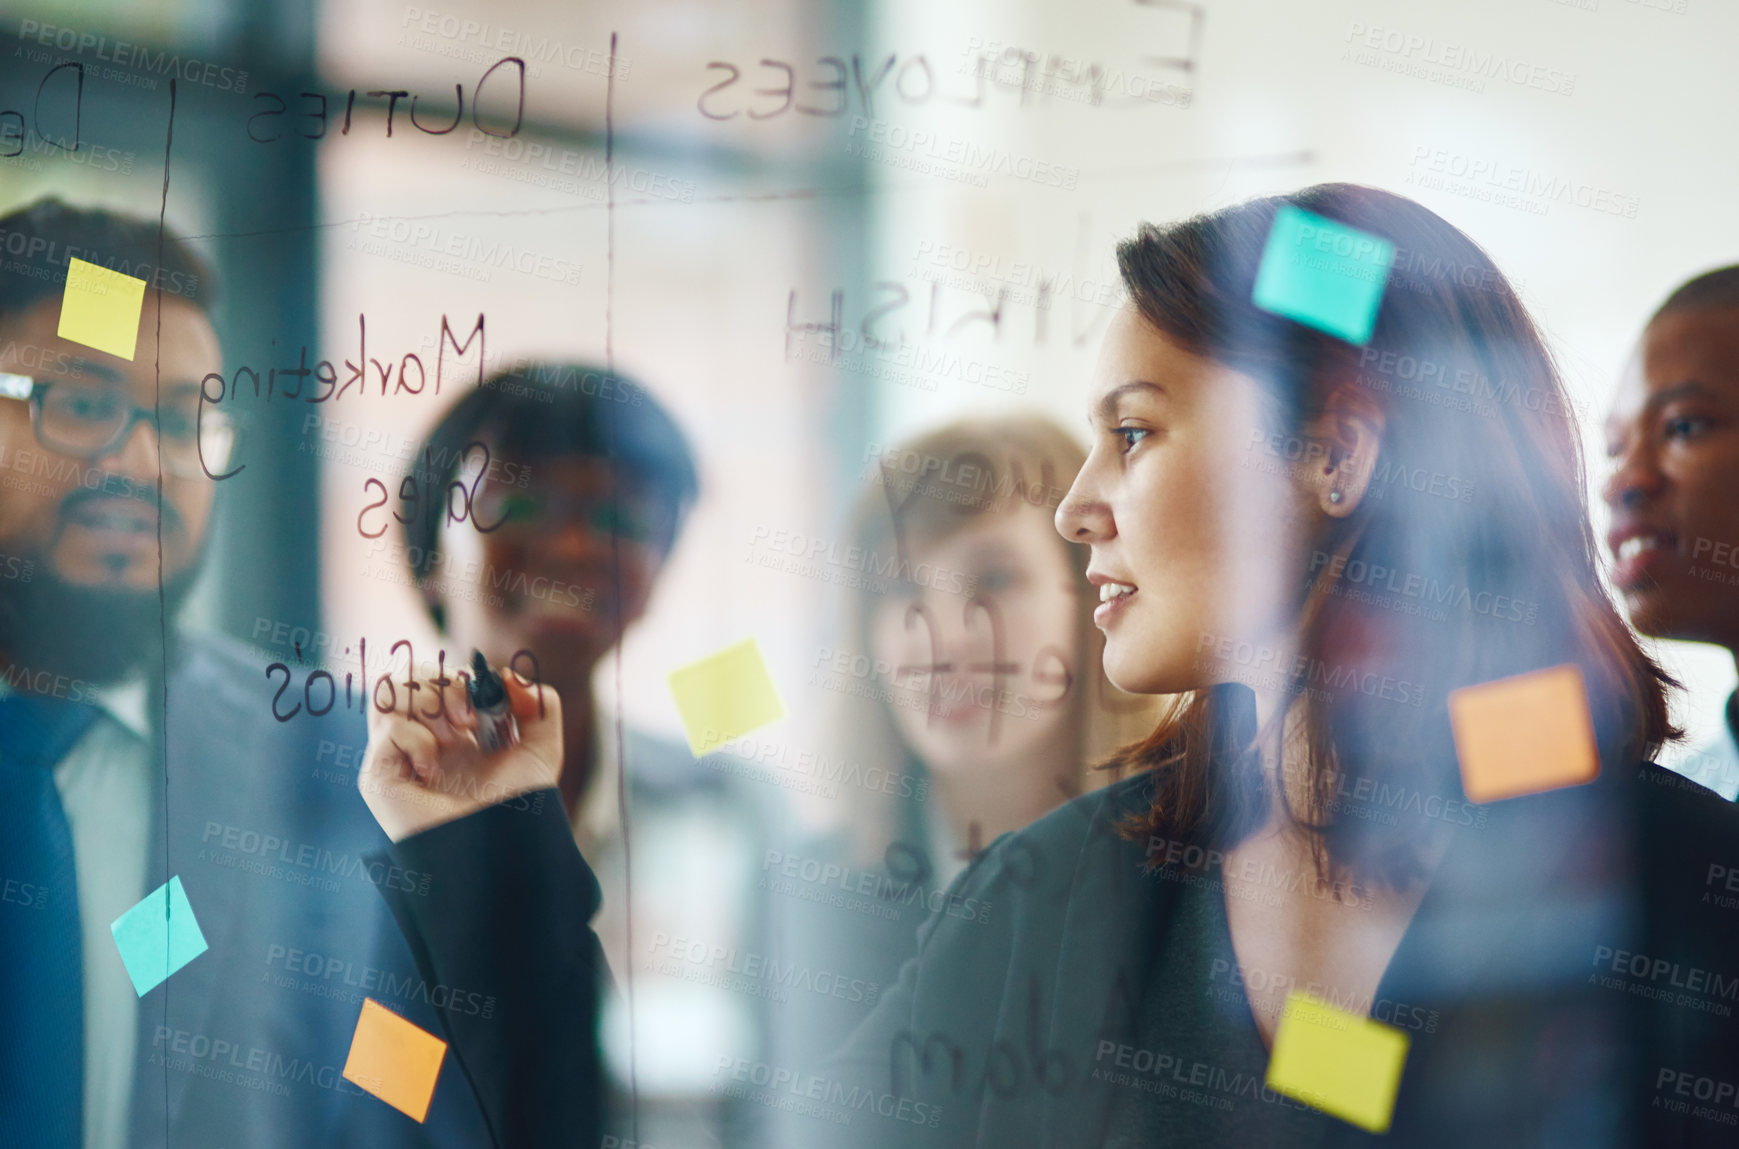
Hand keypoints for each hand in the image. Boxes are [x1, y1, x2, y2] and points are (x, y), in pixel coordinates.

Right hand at [359, 666, 561, 841]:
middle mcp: (421, 740)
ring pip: (388, 689)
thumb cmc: (516, 811)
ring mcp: (396, 757)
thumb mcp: (541, 750)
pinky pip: (389, 729)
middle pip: (411, 673)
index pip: (440, 675)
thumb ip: (539, 705)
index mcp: (453, 731)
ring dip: (428, 701)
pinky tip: (434, 769)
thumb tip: (510, 675)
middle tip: (470, 720)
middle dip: (447, 683)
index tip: (495, 704)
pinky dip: (417, 738)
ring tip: (453, 736)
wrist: (500, 853)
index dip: (467, 679)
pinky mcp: (378, 777)